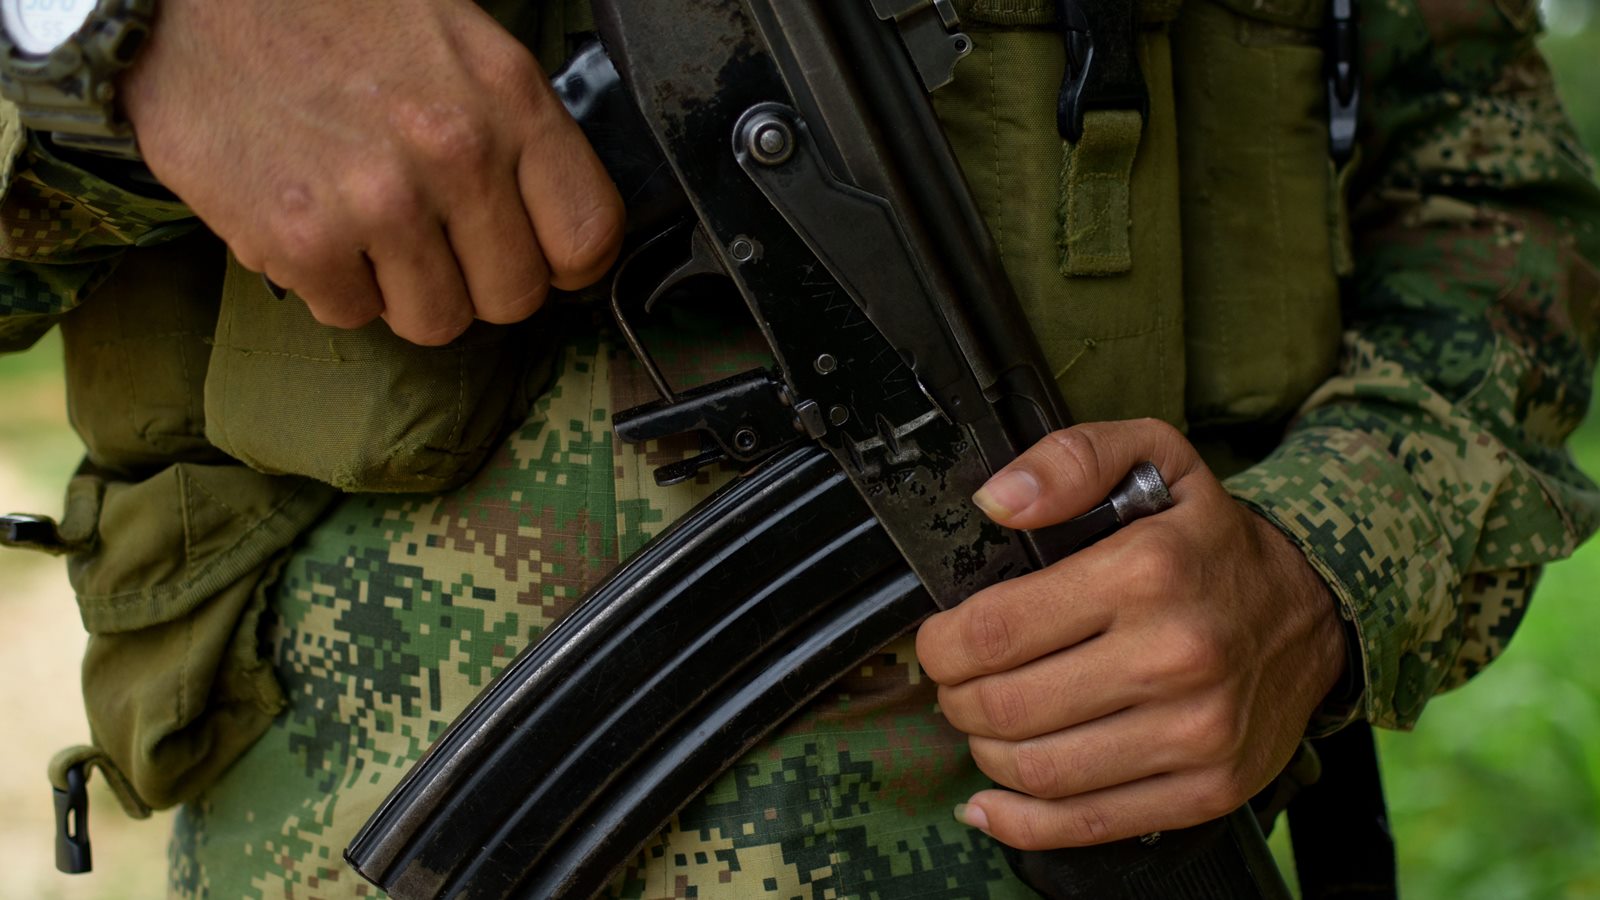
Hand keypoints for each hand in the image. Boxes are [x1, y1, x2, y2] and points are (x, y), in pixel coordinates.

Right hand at [120, 0, 623, 344]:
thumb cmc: (333, 16)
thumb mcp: (457, 44)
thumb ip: (515, 133)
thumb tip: (551, 228)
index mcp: (509, 100)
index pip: (589, 238)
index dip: (562, 261)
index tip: (533, 253)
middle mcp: (456, 153)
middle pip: (514, 297)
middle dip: (476, 279)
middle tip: (434, 237)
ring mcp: (380, 203)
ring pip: (437, 322)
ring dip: (403, 287)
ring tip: (366, 222)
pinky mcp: (303, 242)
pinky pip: (351, 314)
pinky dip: (330, 282)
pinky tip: (311, 216)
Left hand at [915, 419, 1347, 849]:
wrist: (1314, 610)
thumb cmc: (1211, 538)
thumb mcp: (1153, 457)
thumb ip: (1069, 459)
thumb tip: (996, 500)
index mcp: (1147, 573)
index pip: (996, 630)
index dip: (943, 644)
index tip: (940, 641)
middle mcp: (1175, 656)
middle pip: (1006, 706)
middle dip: (956, 698)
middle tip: (957, 683)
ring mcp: (1197, 732)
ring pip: (1038, 771)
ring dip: (984, 753)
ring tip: (985, 724)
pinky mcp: (1209, 788)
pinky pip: (1089, 824)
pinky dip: (1022, 822)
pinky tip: (993, 801)